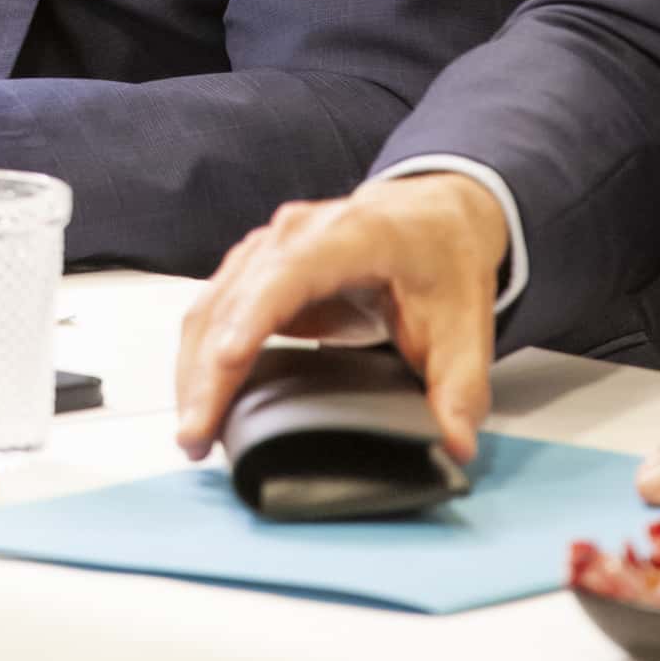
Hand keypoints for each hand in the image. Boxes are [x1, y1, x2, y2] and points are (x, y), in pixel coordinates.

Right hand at [175, 174, 509, 466]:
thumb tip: (454, 446)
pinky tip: (201, 398)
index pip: (288, 274)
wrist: (433, 215)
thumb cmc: (442, 261)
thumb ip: (460, 388)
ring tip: (192, 432)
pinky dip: (201, 355)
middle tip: (197, 436)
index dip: (253, 317)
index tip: (227, 365)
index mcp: (350, 235)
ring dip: (194, 367)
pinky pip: (216, 309)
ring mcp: (269, 247)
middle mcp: (295, 233)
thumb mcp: (466, 326)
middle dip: (207, 368)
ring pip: (212, 304)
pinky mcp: (258, 269)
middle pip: (234, 297)